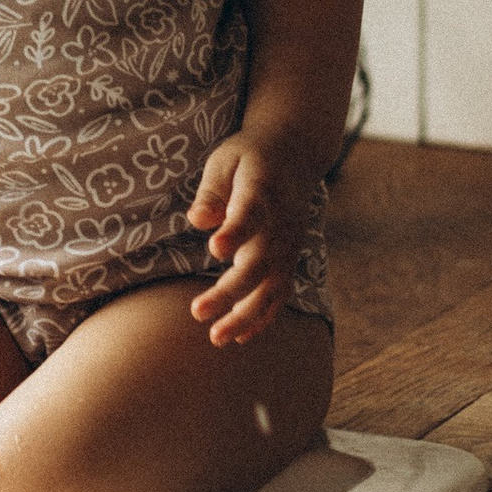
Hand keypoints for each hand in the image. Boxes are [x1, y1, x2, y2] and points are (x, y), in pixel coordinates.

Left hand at [184, 128, 313, 346]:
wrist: (294, 154)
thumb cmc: (248, 156)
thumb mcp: (225, 160)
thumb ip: (211, 191)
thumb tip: (198, 220)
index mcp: (262, 191)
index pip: (251, 214)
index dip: (235, 231)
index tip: (216, 247)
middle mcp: (281, 223)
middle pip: (259, 262)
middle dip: (230, 291)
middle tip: (197, 312)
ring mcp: (289, 244)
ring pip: (272, 287)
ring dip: (246, 316)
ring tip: (217, 337)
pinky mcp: (290, 258)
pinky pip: (281, 293)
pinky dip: (264, 316)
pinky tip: (240, 336)